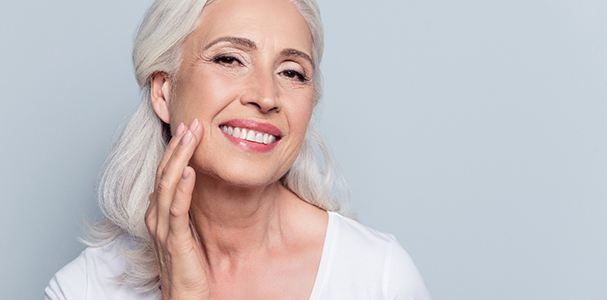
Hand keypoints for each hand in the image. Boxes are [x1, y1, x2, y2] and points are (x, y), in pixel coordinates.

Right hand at [145, 119, 209, 299]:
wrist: (184, 297)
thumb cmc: (187, 264)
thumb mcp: (186, 229)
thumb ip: (184, 208)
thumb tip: (192, 184)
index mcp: (158, 212)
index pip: (164, 173)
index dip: (175, 149)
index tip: (189, 129)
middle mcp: (155, 216)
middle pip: (164, 172)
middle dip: (178, 145)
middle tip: (192, 122)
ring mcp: (162, 227)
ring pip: (167, 184)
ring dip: (179, 157)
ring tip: (191, 135)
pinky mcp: (174, 240)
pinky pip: (176, 209)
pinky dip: (182, 187)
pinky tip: (189, 170)